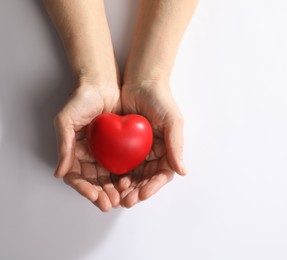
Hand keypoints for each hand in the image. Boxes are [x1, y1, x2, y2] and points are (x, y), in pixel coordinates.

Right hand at [54, 84, 121, 211]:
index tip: (93, 196)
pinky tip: (132, 183)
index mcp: (74, 152)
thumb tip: (59, 173)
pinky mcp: (121, 148)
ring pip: (109, 178)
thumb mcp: (66, 120)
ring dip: (114, 190)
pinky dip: (126, 176)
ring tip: (122, 198)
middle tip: (110, 203)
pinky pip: (123, 166)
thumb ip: (64, 146)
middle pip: (94, 182)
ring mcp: (105, 153)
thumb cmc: (81, 99)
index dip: (84, 188)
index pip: (77, 177)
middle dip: (101, 194)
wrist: (103, 84)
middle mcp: (90, 156)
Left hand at [118, 81, 185, 207]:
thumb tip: (182, 171)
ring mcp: (139, 150)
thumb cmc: (161, 99)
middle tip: (127, 200)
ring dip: (127, 187)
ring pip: (134, 174)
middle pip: (147, 178)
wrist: (141, 81)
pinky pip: (121, 163)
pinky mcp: (124, 145)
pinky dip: (117, 173)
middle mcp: (154, 152)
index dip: (153, 186)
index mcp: (168, 149)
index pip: (163, 174)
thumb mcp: (173, 121)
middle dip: (138, 191)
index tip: (143, 194)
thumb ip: (176, 145)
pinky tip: (110, 179)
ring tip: (118, 195)